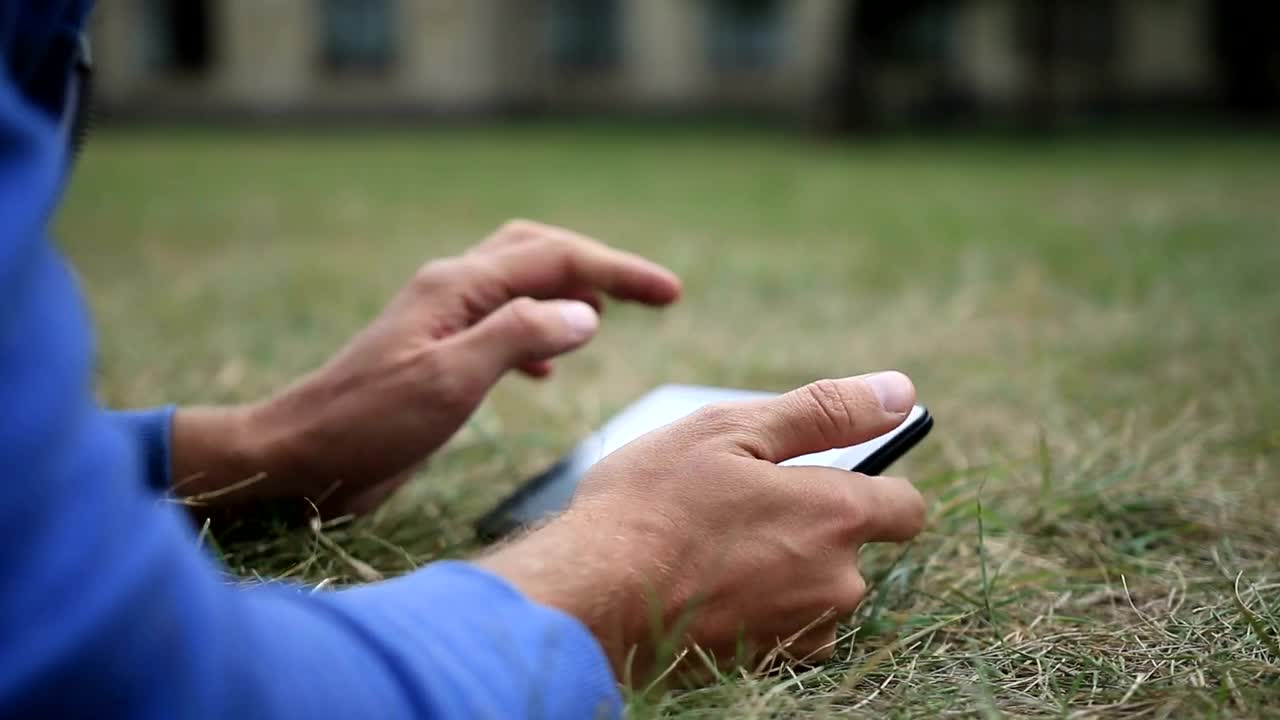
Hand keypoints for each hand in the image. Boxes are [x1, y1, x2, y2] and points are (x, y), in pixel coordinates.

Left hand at [171, 220, 680, 514]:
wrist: (300, 455)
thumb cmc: (368, 422)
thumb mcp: (450, 381)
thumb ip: (518, 337)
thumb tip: (587, 313)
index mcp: (456, 286)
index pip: (555, 260)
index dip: (618, 272)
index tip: (672, 294)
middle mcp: (450, 290)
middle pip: (537, 251)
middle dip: (597, 265)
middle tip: (651, 294)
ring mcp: (441, 319)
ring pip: (519, 282)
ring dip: (568, 291)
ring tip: (609, 315)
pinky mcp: (436, 352)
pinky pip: (501, 321)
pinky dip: (538, 331)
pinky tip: (549, 367)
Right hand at [479, 372, 925, 681]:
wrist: (591, 597)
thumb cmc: (654, 503)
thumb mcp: (733, 431)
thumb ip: (824, 412)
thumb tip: (898, 392)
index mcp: (838, 516)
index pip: (906, 506)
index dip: (874, 484)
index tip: (826, 476)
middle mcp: (837, 582)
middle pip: (852, 549)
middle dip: (810, 525)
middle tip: (737, 503)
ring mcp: (802, 630)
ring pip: (816, 589)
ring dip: (781, 566)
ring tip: (710, 544)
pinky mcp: (766, 662)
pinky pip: (781, 625)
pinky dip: (755, 603)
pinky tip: (704, 584)